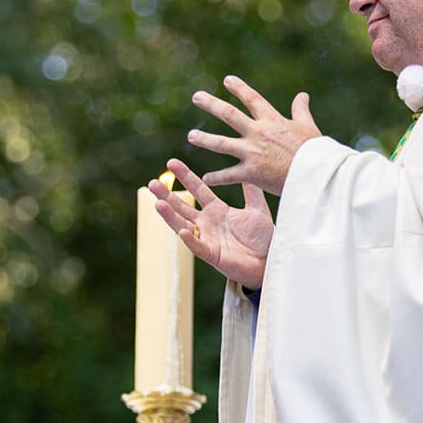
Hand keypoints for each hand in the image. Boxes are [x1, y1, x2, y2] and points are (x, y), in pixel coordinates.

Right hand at [148, 158, 273, 288]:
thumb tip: (249, 166)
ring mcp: (207, 239)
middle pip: (182, 207)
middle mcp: (208, 223)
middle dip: (167, 195)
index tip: (171, 162)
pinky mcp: (212, 255)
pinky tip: (182, 230)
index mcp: (217, 210)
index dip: (185, 176)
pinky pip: (198, 247)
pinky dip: (189, 239)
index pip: (198, 190)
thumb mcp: (258, 209)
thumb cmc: (263, 237)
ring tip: (158, 203)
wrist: (270, 260)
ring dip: (170, 216)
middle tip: (152, 183)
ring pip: (183, 225)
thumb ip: (252, 191)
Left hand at [186, 76, 320, 194]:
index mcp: (272, 121)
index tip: (227, 80)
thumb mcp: (308, 126)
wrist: (316, 175)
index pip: (252, 99)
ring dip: (205, 139)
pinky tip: (205, 178)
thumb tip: (302, 95)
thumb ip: (301, 111)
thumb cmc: (315, 152)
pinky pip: (228, 175)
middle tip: (196, 96)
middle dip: (212, 104)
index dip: (239, 88)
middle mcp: (258, 133)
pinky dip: (216, 177)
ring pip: (221, 143)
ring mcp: (252, 152)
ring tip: (191, 136)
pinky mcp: (251, 172)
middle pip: (229, 115)